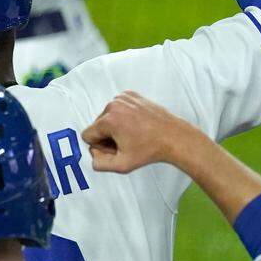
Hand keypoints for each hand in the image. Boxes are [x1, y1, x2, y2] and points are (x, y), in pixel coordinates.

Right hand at [81, 91, 204, 173]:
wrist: (173, 137)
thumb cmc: (150, 150)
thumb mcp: (122, 165)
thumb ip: (99, 164)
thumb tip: (93, 154)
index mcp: (109, 120)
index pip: (88, 135)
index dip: (100, 146)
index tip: (116, 149)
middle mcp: (114, 105)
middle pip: (97, 125)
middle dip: (107, 136)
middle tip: (127, 143)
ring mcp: (123, 98)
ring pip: (107, 116)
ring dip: (116, 126)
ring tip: (133, 134)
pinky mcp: (131, 95)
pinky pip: (117, 108)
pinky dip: (124, 116)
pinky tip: (136, 125)